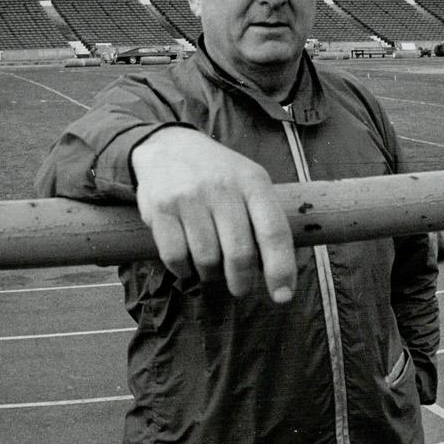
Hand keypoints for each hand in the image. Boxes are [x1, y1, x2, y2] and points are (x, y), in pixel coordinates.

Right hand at [130, 127, 295, 302]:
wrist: (169, 146)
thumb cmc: (220, 175)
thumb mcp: (250, 182)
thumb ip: (264, 219)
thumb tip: (278, 274)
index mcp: (253, 182)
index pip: (273, 232)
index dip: (280, 269)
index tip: (282, 297)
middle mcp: (222, 187)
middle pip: (240, 253)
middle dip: (242, 282)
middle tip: (240, 288)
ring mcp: (190, 196)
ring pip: (207, 259)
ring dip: (211, 274)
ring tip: (211, 267)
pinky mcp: (161, 207)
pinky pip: (175, 257)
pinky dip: (183, 269)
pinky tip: (188, 262)